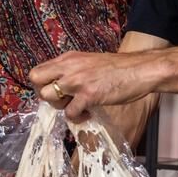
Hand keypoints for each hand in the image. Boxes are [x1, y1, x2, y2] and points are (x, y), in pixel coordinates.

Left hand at [29, 51, 161, 120]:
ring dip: (61, 107)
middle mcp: (69, 67)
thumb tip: (60, 84)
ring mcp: (77, 81)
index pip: (38, 70)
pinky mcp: (88, 95)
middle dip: (45, 94)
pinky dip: (77, 117)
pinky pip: (70, 113)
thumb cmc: (119, 68)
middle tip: (61, 100)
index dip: (42, 84)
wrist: (141, 69)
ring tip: (78, 106)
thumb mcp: (90, 62)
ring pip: (49, 97)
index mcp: (69, 58)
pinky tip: (88, 113)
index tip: (55, 91)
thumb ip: (73, 70)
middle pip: (36, 81)